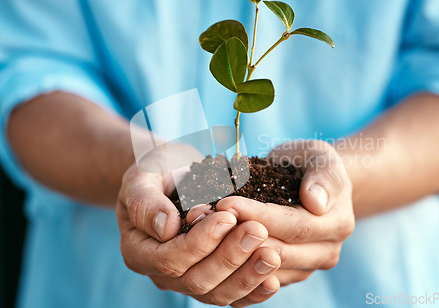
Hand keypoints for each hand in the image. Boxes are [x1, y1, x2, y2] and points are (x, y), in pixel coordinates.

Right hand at [116, 164, 281, 306]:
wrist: (171, 174)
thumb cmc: (155, 171)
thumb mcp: (142, 176)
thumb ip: (146, 202)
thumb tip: (166, 228)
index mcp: (139, 250)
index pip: (170, 259)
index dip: (200, 242)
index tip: (228, 217)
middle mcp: (161, 273)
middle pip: (197, 281)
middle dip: (230, 257)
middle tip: (257, 231)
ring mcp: (187, 279)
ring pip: (217, 293)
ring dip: (247, 276)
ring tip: (272, 255)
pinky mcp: (212, 278)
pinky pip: (232, 294)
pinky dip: (253, 290)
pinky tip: (273, 279)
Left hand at [216, 140, 354, 286]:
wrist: (308, 181)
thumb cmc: (309, 163)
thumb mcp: (319, 156)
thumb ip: (323, 176)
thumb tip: (316, 201)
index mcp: (337, 223)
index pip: (294, 226)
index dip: (258, 216)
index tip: (227, 203)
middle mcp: (326, 252)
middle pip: (278, 252)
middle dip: (239, 236)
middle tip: (206, 219)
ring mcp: (306, 267)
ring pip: (264, 270)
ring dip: (231, 253)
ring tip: (202, 230)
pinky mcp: (286, 276)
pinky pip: (257, 279)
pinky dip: (233, 265)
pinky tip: (209, 247)